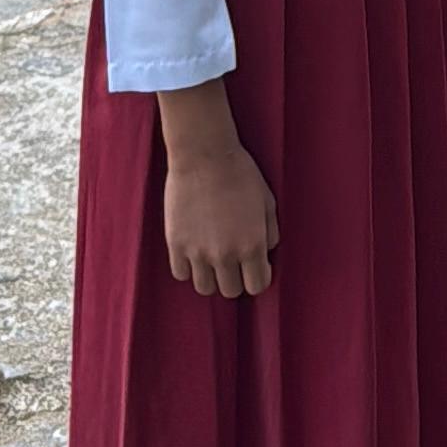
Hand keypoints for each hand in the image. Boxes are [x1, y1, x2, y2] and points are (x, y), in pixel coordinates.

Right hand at [160, 90, 277, 298]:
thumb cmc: (241, 174)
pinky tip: (194, 252)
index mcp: (252, 245)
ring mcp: (198, 252)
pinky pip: (181, 274)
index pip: (257, 286)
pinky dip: (188, 268)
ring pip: (204, 288)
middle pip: (230, 291)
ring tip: (212, 258)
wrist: (204, 155)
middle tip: (233, 261)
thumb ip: (270, 233)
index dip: (258, 278)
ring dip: (211, 276)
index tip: (254, 268)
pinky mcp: (175, 244)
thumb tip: (265, 253)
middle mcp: (225, 254)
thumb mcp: (268, 201)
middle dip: (235, 279)